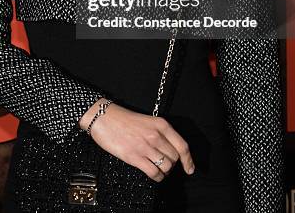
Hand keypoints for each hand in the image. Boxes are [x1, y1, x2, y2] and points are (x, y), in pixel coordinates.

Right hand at [78, 98, 194, 181]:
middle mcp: (156, 135)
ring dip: (164, 171)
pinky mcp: (135, 157)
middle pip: (175, 158)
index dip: (188, 160)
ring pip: (166, 166)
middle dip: (172, 164)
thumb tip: (170, 150)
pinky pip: (154, 173)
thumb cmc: (124, 119)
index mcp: (161, 124)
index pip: (182, 146)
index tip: (190, 169)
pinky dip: (157, 177)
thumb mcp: (147, 121)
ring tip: (158, 169)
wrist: (104, 118)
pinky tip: (153, 174)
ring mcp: (146, 146)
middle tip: (164, 164)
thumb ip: (160, 133)